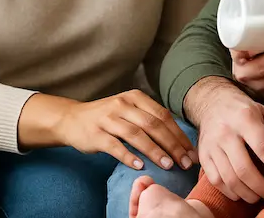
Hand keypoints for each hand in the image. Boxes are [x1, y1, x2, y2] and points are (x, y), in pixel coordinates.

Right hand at [54, 90, 196, 170]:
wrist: (72, 119)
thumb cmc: (108, 117)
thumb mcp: (129, 110)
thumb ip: (150, 118)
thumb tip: (179, 139)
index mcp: (135, 97)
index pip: (163, 115)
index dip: (179, 134)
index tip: (190, 152)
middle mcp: (123, 105)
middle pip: (153, 125)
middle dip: (172, 145)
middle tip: (184, 162)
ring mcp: (108, 119)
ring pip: (136, 135)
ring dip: (155, 151)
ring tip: (168, 165)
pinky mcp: (95, 134)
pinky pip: (115, 146)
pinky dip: (129, 156)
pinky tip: (140, 166)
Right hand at [185, 76, 263, 202]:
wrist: (213, 103)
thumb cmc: (245, 111)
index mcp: (245, 118)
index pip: (263, 147)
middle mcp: (226, 132)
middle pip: (244, 169)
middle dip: (262, 187)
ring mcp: (212, 145)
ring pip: (229, 178)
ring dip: (248, 193)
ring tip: (260, 196)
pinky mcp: (203, 156)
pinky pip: (216, 181)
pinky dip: (231, 192)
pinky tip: (243, 193)